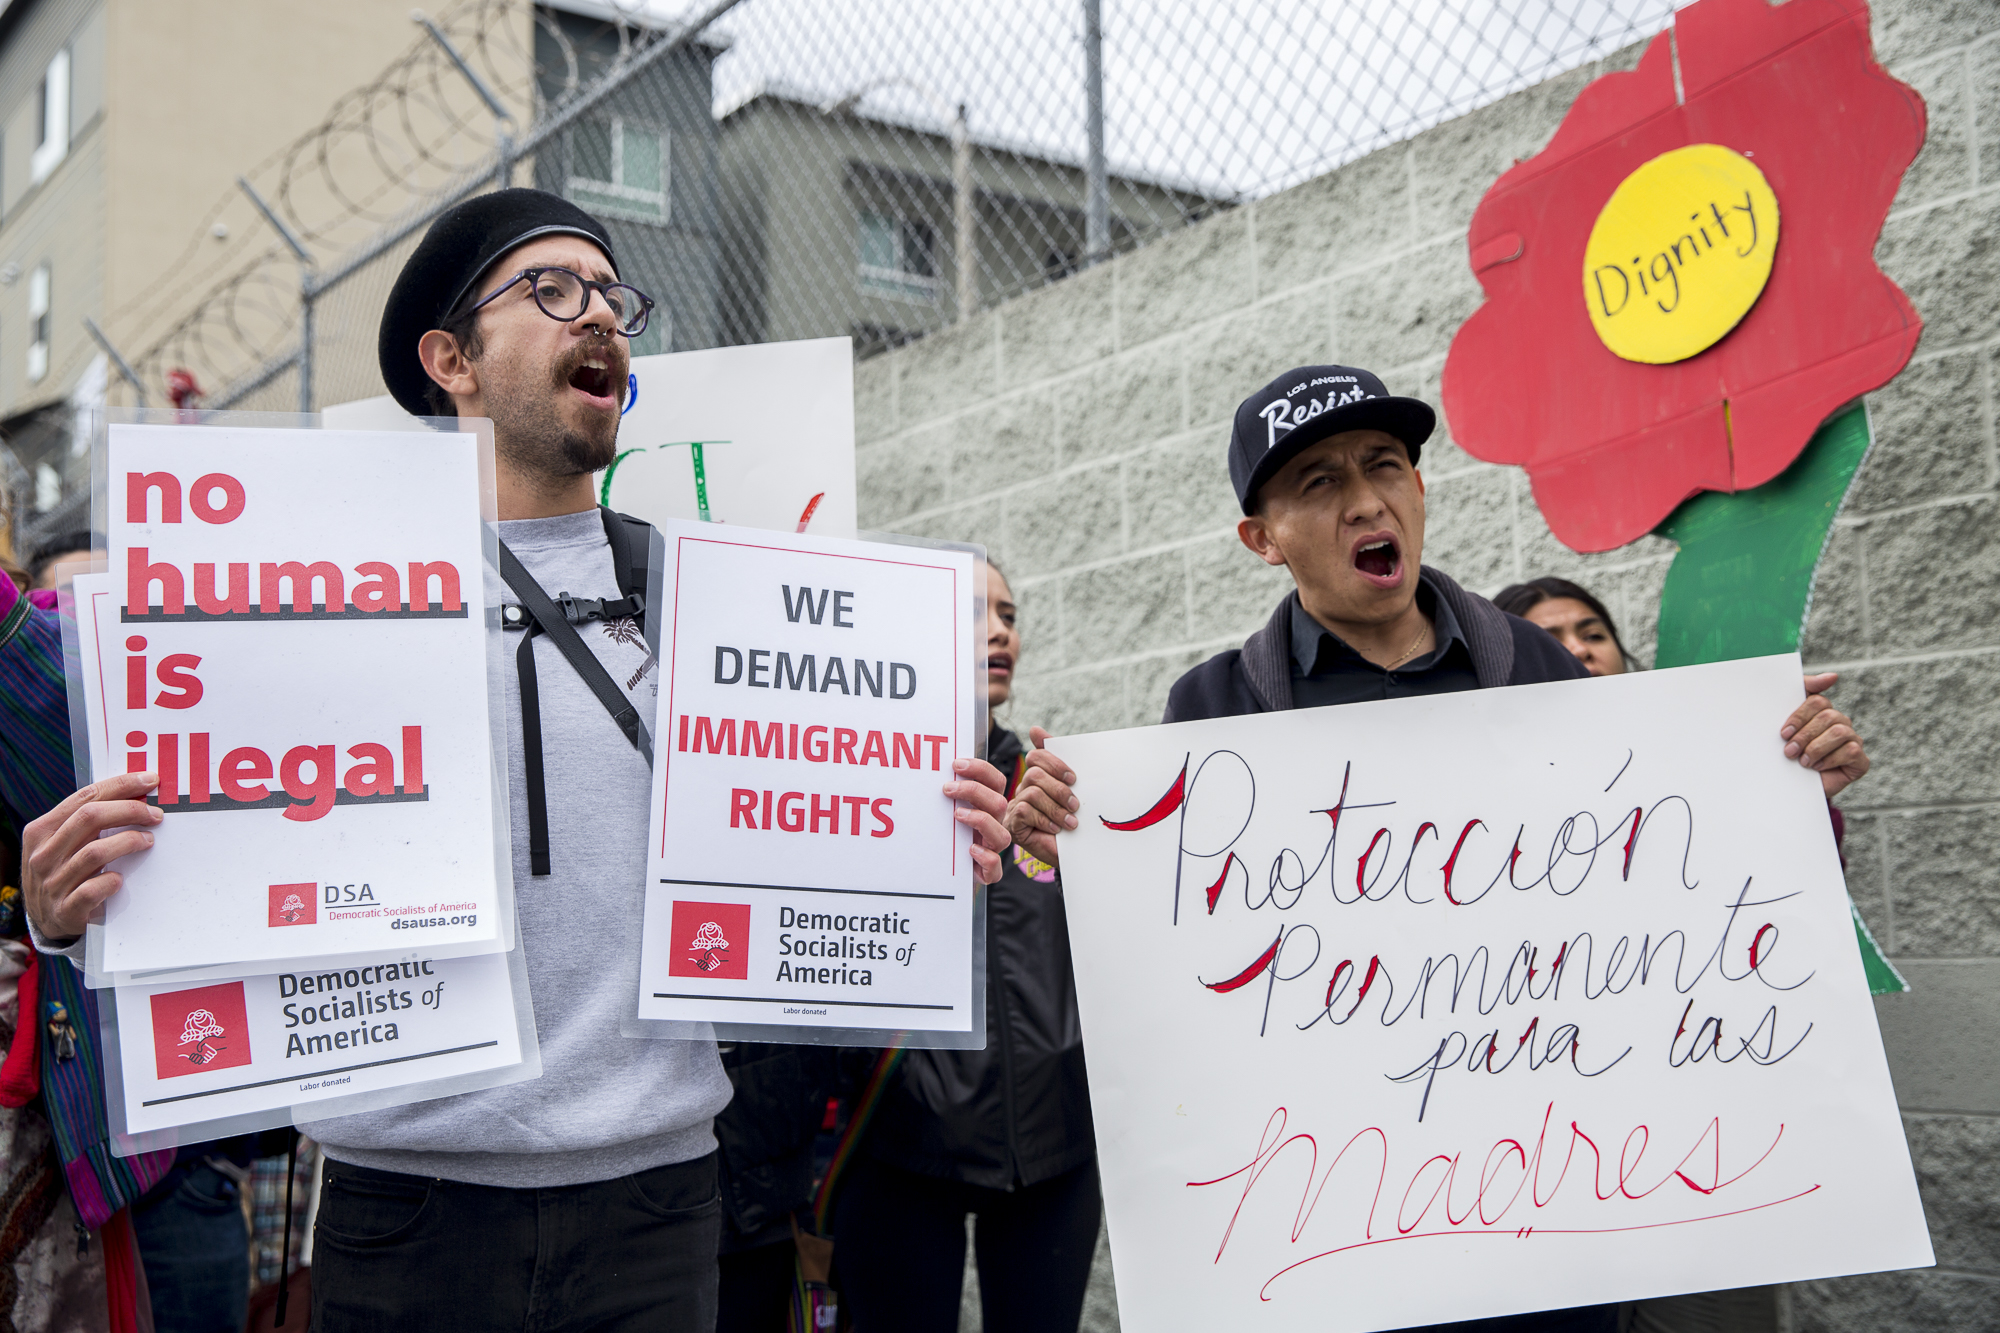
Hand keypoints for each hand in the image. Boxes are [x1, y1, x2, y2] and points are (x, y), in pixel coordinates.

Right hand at [23, 772, 161, 943]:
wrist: (47, 919)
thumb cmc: (64, 871)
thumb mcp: (64, 843)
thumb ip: (87, 821)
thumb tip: (136, 793)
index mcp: (42, 830)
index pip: (84, 797)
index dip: (121, 785)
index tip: (150, 781)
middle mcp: (43, 854)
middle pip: (90, 818)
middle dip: (130, 810)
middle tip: (156, 814)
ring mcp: (52, 883)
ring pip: (94, 852)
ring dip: (128, 842)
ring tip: (148, 841)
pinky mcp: (65, 909)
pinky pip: (91, 891)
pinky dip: (111, 882)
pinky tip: (121, 879)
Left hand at [946, 757, 1011, 884]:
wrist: (942, 869)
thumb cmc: (943, 833)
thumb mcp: (943, 809)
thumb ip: (943, 792)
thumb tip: (923, 772)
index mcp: (987, 806)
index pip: (995, 781)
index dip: (980, 770)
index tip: (956, 764)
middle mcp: (994, 825)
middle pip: (999, 803)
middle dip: (974, 791)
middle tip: (947, 788)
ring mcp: (991, 849)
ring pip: (1002, 835)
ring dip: (981, 820)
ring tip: (957, 815)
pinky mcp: (986, 872)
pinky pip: (995, 868)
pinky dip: (986, 858)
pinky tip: (970, 850)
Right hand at [1005, 727, 1077, 868]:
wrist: (1075, 853)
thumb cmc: (1073, 820)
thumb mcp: (1072, 788)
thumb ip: (1059, 761)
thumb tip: (1034, 729)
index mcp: (1038, 776)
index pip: (1037, 756)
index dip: (1055, 762)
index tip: (1073, 777)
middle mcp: (1025, 788)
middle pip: (1035, 773)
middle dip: (1059, 788)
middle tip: (1075, 804)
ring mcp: (1017, 806)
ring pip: (1032, 792)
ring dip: (1056, 807)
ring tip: (1070, 821)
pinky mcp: (1014, 823)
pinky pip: (1025, 811)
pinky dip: (1045, 819)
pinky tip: (1056, 828)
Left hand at [1784, 673, 1869, 799]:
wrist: (1792, 786)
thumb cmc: (1789, 752)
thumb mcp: (1788, 721)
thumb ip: (1806, 690)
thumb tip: (1833, 676)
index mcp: (1824, 712)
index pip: (1818, 701)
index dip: (1799, 716)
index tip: (1783, 733)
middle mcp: (1841, 723)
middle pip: (1828, 716)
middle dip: (1805, 735)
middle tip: (1789, 751)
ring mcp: (1853, 741)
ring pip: (1839, 732)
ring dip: (1815, 748)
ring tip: (1802, 760)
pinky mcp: (1860, 761)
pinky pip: (1850, 751)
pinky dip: (1829, 760)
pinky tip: (1817, 767)